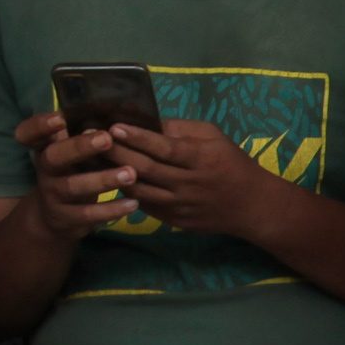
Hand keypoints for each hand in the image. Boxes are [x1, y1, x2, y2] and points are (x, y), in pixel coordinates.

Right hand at [15, 109, 137, 229]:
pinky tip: (133, 203)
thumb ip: (90, 132)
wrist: (56, 217)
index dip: (39, 126)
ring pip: (74, 186)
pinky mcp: (65, 218)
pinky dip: (111, 209)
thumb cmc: (74, 172)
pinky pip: (88, 214)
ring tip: (131, 173)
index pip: (29, 133)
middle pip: (54, 156)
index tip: (59, 118)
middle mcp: (45, 169)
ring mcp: (53, 194)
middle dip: (79, 147)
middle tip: (107, 139)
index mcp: (46, 147)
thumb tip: (129, 106)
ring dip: (103, 179)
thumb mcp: (75, 152)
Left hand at [108, 119, 281, 239]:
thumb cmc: (233, 164)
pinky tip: (112, 180)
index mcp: (201, 159)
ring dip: (114, 175)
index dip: (138, 137)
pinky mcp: (175, 222)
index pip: (164, 148)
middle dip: (117, 153)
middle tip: (93, 140)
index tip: (114, 126)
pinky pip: (145, 206)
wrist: (251, 206)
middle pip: (146, 169)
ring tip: (95, 160)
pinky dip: (127, 192)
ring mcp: (180, 206)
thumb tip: (149, 122)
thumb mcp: (214, 137)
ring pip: (140, 191)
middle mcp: (188, 185)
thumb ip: (182, 129)